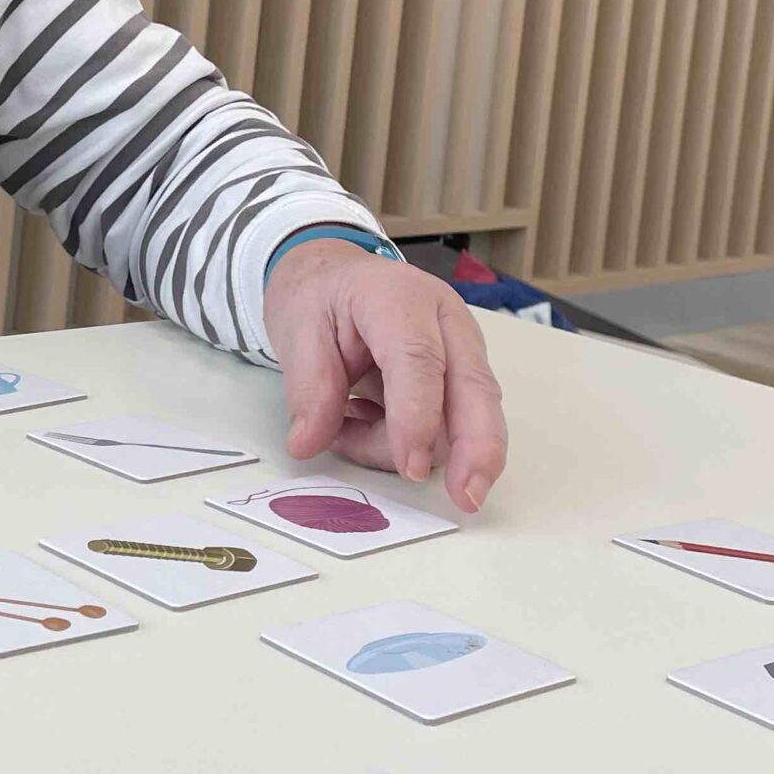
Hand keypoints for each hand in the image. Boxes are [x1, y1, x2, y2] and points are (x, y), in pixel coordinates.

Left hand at [261, 240, 507, 513]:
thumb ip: (307, 387)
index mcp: (398, 297)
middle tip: (466, 498)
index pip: (419, 359)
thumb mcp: (296, 329)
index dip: (418, 416)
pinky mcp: (463, 377)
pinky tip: (368, 421)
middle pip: (476, 388)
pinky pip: (451, 427)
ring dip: (416, 449)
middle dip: (477, 447)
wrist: (336, 275)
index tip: (412, 468)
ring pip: (466, 418)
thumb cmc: (321, 297)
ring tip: (350, 423)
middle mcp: (445, 320)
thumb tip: (308, 444)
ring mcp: (462, 349)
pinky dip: (413, 444)